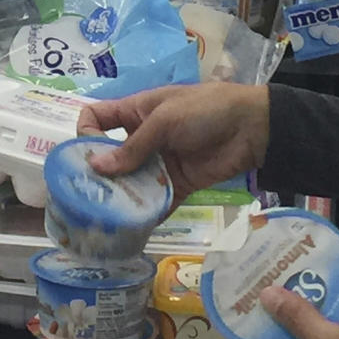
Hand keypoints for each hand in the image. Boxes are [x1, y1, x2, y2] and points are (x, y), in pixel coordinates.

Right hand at [76, 83, 269, 203]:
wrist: (252, 127)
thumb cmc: (204, 110)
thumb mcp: (164, 120)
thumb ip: (132, 146)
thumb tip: (96, 167)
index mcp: (134, 113)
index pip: (96, 119)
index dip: (86, 134)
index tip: (88, 156)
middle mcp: (141, 138)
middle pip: (110, 157)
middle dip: (100, 175)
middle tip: (91, 197)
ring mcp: (159, 163)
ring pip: (131, 182)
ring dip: (122, 197)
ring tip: (111, 217)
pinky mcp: (177, 184)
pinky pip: (157, 201)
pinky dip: (147, 214)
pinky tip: (136, 229)